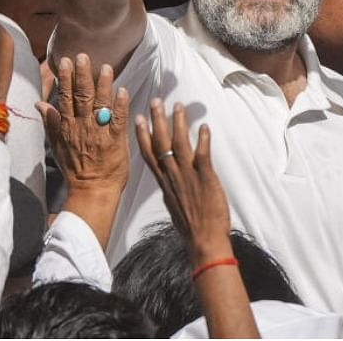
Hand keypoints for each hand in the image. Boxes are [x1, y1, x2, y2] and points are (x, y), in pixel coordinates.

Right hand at [36, 54, 130, 194]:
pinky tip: (122, 90)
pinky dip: (120, 104)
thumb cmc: (76, 168)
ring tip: (106, 67)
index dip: (65, 78)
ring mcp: (99, 133)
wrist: (92, 189)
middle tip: (83, 56)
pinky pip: (118, 119)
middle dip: (83, 75)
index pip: (65, 98)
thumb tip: (40, 103)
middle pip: (82, 97)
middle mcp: (82, 127)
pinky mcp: (116, 139)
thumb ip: (51, 123)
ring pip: (100, 104)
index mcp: (68, 127)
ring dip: (103, 85)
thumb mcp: (57, 145)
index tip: (65, 61)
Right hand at [135, 99, 231, 263]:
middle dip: (157, 121)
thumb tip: (172, 180)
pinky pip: (203, 154)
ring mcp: (188, 176)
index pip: (149, 154)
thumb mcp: (174, 204)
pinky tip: (204, 127)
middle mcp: (172, 176)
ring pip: (179, 144)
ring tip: (178, 106)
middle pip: (160, 143)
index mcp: (164, 183)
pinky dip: (203, 140)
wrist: (203, 240)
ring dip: (179, 123)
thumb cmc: (191, 226)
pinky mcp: (205, 177)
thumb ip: (172, 188)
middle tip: (155, 101)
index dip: (142, 135)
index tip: (137, 119)